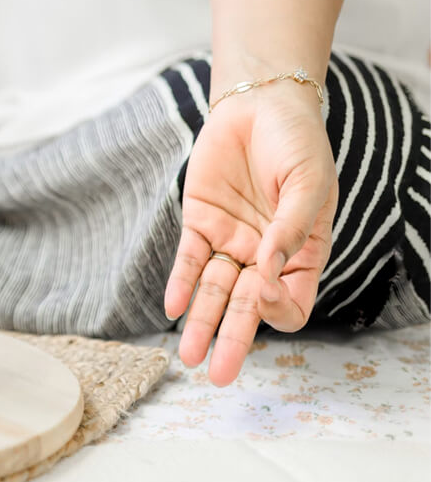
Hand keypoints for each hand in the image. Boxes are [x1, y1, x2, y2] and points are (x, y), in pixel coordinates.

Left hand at [164, 78, 336, 385]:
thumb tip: (267, 274)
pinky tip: (173, 307)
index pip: (290, 302)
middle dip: (232, 340)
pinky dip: (180, 282)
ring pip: (212, 292)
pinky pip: (188, 259)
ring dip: (200, 322)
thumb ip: (289, 230)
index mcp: (301, 254)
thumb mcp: (309, 185)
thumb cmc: (297, 145)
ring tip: (188, 356)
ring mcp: (230, 241)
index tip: (265, 290)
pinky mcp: (200, 221)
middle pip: (245, 309)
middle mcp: (264, 256)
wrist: (261, 105)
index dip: (278, 308)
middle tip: (217, 375)